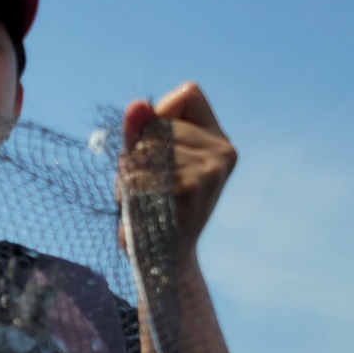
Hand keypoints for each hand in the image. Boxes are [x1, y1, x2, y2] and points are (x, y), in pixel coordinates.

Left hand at [119, 84, 236, 262]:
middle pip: (162, 122)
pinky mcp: (194, 188)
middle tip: (142, 183)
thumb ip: (139, 130)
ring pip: (149, 147)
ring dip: (130, 172)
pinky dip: (131, 188)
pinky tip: (140, 207)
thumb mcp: (144, 160)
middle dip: (139, 150)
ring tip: (140, 197)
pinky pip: (145, 171)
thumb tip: (136, 105)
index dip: (161, 112)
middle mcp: (223, 152)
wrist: (162, 259)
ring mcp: (212, 170)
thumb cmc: (152, 204)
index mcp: (218, 140)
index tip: (156, 146)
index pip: (188, 93)